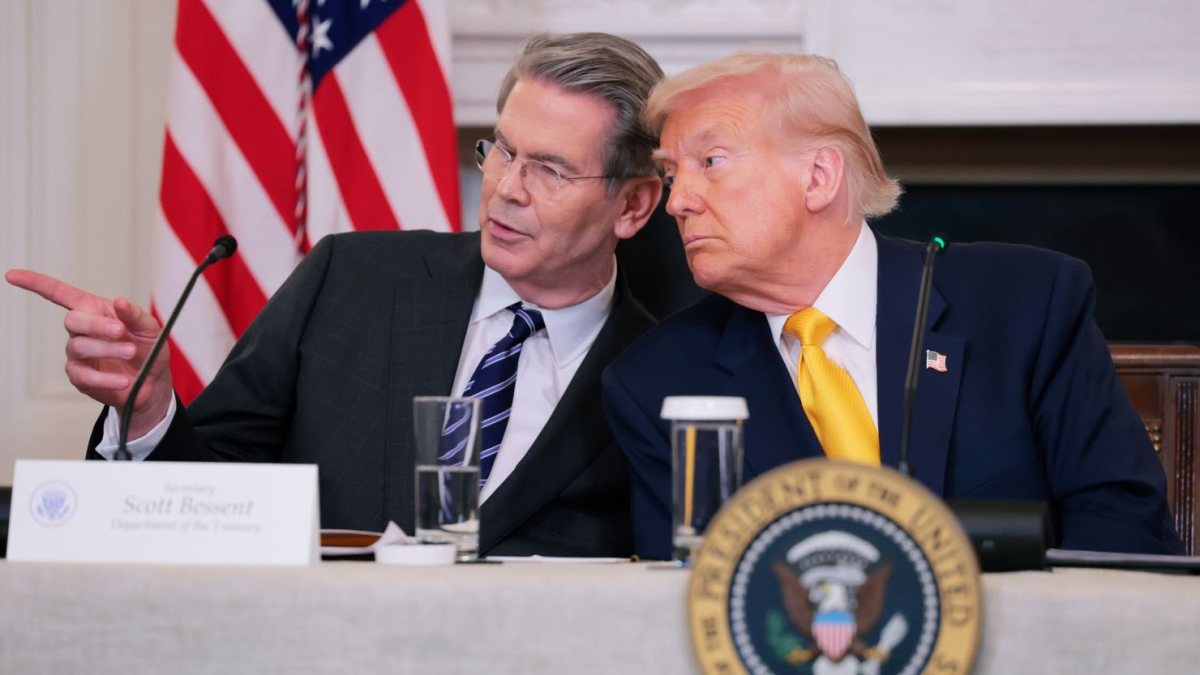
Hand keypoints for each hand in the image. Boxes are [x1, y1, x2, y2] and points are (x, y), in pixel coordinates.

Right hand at [5, 269, 173, 437]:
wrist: (153, 382)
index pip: (60, 293)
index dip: (36, 284)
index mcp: (95, 310)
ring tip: (131, 352)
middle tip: (120, 331)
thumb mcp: (150, 328)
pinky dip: (106, 378)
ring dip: (107, 349)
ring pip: (79, 347)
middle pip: (72, 320)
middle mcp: (82, 330)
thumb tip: (120, 301)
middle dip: (96, 325)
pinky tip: (123, 380)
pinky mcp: (80, 376)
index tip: (12, 275)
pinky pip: (84, 375)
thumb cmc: (149, 349)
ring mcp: (78, 353)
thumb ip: (136, 315)